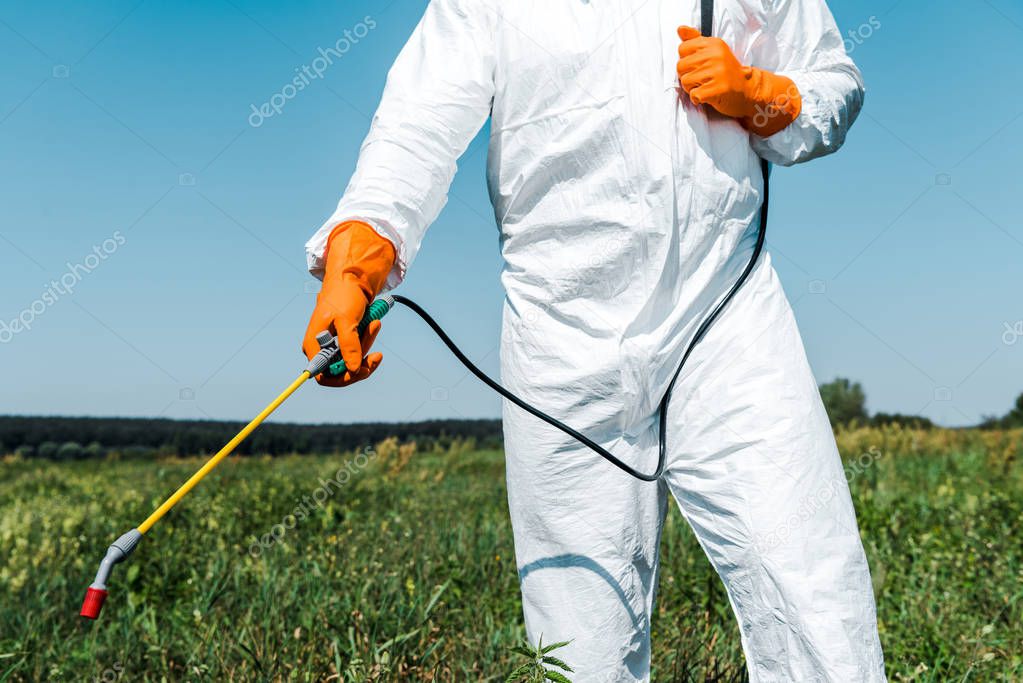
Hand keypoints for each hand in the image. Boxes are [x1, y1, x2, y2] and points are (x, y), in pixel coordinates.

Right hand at [302, 221, 394, 386]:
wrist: (351, 279)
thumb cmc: (344, 296)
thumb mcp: (347, 320)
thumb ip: (349, 345)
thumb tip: (353, 369)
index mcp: (314, 344)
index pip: (324, 375)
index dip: (343, 378)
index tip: (362, 370)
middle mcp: (320, 348)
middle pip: (341, 370)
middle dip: (361, 361)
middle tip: (378, 355)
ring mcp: (332, 345)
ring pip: (352, 360)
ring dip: (367, 345)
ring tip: (376, 324)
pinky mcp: (343, 341)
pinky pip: (357, 350)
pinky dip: (367, 340)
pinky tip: (375, 324)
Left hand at [676, 26, 800, 136]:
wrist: (748, 89)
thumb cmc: (727, 71)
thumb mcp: (713, 51)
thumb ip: (695, 40)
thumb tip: (680, 29)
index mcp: (713, 44)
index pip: (682, 49)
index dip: (687, 61)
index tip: (699, 66)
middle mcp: (715, 55)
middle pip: (680, 66)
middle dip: (687, 76)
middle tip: (702, 79)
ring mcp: (717, 72)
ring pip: (685, 81)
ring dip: (692, 88)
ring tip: (706, 86)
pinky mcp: (718, 89)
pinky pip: (694, 95)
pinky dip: (698, 99)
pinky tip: (708, 96)